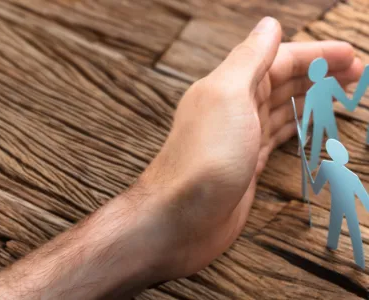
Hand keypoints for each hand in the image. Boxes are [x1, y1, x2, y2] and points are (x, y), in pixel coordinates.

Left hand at [135, 17, 362, 281]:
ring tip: (339, 96)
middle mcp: (235, 108)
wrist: (181, 217)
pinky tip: (309, 125)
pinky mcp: (248, 164)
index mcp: (230, 86)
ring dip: (310, 100)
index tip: (350, 57)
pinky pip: (278, 137)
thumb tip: (269, 24)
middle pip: (283, 83)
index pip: (278, 60)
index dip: (315, 55)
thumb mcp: (227, 96)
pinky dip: (296, 128)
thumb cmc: (204, 158)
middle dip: (318, 75)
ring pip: (283, 109)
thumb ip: (248, 59)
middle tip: (355, 74)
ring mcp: (242, 137)